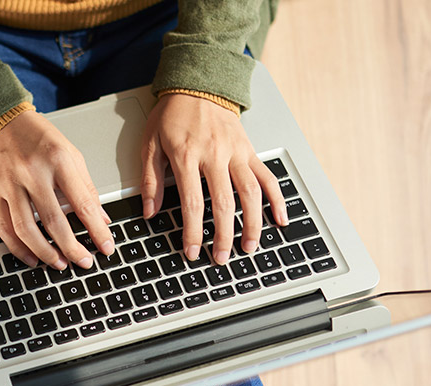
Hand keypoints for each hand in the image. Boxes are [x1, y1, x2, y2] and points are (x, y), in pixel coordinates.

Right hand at [0, 110, 115, 270]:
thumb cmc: (36, 136)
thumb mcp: (69, 153)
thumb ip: (86, 187)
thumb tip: (101, 219)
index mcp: (58, 160)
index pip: (82, 204)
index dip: (96, 230)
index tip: (106, 247)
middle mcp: (33, 173)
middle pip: (54, 221)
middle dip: (72, 248)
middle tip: (84, 262)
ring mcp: (10, 184)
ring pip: (26, 229)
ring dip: (44, 252)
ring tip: (59, 264)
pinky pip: (4, 227)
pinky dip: (18, 247)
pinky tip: (31, 257)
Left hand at [140, 93, 287, 265]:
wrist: (198, 83)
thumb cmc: (172, 114)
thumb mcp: (150, 143)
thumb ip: (150, 179)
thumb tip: (150, 211)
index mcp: (187, 155)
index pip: (192, 202)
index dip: (193, 231)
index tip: (192, 251)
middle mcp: (215, 155)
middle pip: (224, 203)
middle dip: (224, 235)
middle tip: (221, 258)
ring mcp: (237, 152)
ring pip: (251, 193)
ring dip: (253, 223)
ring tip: (249, 247)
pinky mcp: (250, 149)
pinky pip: (267, 176)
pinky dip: (277, 198)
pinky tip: (280, 219)